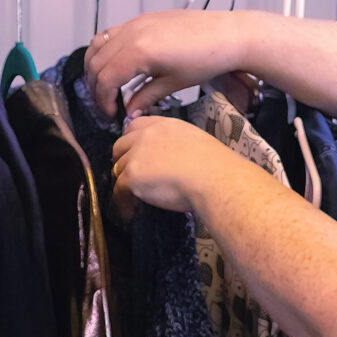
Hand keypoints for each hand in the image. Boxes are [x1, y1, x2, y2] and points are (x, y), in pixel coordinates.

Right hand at [85, 10, 244, 117]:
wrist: (229, 35)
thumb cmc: (208, 58)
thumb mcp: (174, 83)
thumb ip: (146, 97)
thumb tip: (130, 111)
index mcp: (138, 51)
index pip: (105, 79)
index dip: (103, 100)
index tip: (111, 114)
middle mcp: (132, 33)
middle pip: (96, 62)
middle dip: (97, 86)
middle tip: (107, 104)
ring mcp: (136, 22)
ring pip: (98, 44)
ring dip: (97, 66)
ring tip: (107, 86)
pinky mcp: (143, 18)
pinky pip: (112, 33)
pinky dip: (107, 49)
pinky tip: (118, 64)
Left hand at [111, 115, 233, 215]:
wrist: (217, 179)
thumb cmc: (217, 167)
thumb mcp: (198, 143)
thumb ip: (178, 145)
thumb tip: (174, 159)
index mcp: (166, 125)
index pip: (136, 126)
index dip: (132, 140)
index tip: (134, 151)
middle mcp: (148, 136)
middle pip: (121, 145)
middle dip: (123, 160)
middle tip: (131, 175)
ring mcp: (138, 155)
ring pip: (118, 168)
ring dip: (124, 182)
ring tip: (132, 197)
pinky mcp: (133, 176)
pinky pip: (119, 190)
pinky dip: (123, 203)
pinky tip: (131, 211)